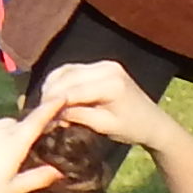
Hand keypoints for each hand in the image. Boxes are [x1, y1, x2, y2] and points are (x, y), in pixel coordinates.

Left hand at [0, 92, 71, 192]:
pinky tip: (1, 152)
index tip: (62, 96)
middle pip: (21, 122)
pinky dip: (2, 134)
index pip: (35, 119)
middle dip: (33, 126)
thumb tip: (59, 171)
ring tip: (22, 151)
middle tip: (44, 140)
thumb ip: (37, 178)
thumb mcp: (12, 190)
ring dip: (16, 131)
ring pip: (6, 124)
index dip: (50, 107)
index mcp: (12, 142)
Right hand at [33, 58, 186, 159]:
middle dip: (49, 94)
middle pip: (66, 77)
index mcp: (111, 84)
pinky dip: (61, 81)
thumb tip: (52, 115)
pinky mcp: (102, 65)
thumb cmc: (132, 129)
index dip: (53, 103)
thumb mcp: (104, 127)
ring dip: (52, 86)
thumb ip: (78, 117)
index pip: (73, 91)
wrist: (153, 122)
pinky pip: (73, 70)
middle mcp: (107, 68)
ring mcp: (104, 64)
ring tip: (45, 104)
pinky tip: (55, 94)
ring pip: (66, 70)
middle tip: (39, 111)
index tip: (39, 116)